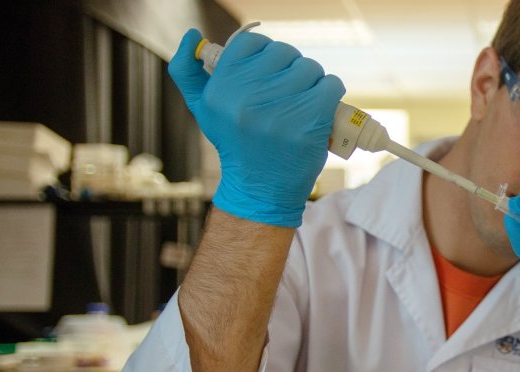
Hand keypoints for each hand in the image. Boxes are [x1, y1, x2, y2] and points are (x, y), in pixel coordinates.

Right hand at [168, 29, 344, 226]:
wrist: (259, 189)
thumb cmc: (235, 143)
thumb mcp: (203, 109)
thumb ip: (188, 71)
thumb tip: (194, 34)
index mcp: (221, 88)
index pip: (252, 42)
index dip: (264, 55)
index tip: (266, 73)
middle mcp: (248, 96)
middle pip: (285, 53)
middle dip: (289, 69)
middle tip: (285, 93)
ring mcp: (281, 109)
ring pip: (310, 68)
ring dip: (311, 81)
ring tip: (300, 103)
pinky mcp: (311, 121)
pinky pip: (330, 85)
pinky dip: (329, 92)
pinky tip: (319, 107)